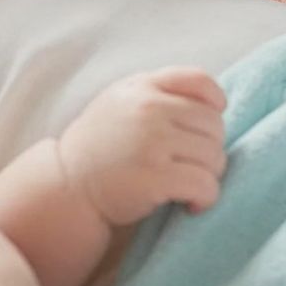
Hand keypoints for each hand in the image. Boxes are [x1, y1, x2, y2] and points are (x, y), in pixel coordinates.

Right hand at [57, 67, 226, 226]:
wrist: (69, 184)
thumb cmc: (101, 145)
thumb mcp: (121, 100)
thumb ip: (158, 91)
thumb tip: (214, 102)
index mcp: (142, 87)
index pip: (200, 81)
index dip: (216, 103)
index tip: (207, 126)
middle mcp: (148, 109)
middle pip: (214, 125)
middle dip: (211, 148)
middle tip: (192, 165)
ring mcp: (152, 143)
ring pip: (214, 156)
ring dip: (210, 176)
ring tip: (189, 184)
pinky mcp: (155, 178)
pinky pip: (205, 185)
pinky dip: (206, 198)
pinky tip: (191, 204)